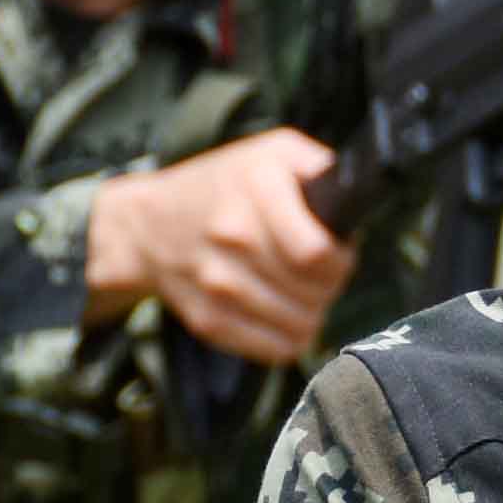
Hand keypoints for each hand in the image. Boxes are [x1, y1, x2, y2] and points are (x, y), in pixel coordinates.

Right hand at [83, 128, 358, 364]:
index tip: (337, 252)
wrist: (146, 225)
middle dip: (330, 285)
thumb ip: (319, 168)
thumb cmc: (222, 186)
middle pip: (315, 291)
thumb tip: (356, 196)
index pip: (316, 253)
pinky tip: (282, 313)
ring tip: (300, 290)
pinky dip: (289, 337)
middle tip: (317, 271)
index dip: (341, 259)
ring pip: (301, 325)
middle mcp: (232, 237)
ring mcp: (218, 283)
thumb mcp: (272, 153)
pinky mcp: (209, 320)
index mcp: (255, 189)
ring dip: (312, 312)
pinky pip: (275, 349)